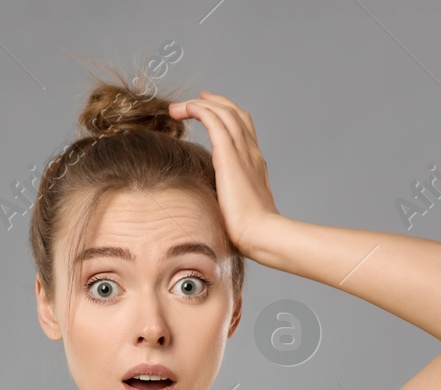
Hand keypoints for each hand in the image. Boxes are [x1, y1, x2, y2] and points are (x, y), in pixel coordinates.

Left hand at [167, 90, 279, 259]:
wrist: (261, 235)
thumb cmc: (249, 233)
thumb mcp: (236, 210)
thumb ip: (226, 200)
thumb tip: (210, 205)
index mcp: (254, 164)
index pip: (243, 129)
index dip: (226, 115)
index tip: (207, 109)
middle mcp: (251, 153)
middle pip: (235, 114)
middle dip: (213, 103)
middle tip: (192, 102)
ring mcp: (243, 153)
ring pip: (224, 113)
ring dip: (200, 105)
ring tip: (179, 108)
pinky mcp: (230, 156)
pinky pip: (215, 121)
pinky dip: (200, 110)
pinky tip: (186, 109)